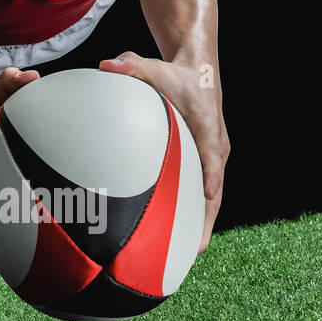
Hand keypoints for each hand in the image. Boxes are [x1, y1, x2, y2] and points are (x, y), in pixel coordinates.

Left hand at [99, 51, 229, 252]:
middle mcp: (216, 146)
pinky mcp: (206, 163)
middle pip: (215, 188)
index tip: (207, 193)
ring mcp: (213, 158)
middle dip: (208, 219)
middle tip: (196, 249)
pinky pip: (201, 193)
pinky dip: (195, 214)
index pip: (211, 153)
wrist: (200, 74)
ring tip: (189, 255)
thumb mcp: (154, 67)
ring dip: (203, 224)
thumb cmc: (176, 75)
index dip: (210, 173)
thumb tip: (105, 64)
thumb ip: (131, 66)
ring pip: (211, 197)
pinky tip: (179, 238)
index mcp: (207, 127)